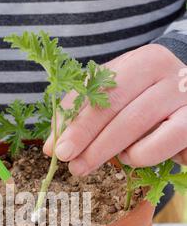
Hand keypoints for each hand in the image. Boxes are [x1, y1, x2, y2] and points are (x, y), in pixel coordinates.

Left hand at [44, 44, 186, 173]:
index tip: (52, 147)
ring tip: (87, 165)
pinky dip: (137, 156)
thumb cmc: (149, 103)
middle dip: (83, 136)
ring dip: (103, 150)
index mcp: (141, 60)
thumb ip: (85, 113)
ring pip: (133, 124)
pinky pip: (156, 145)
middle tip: (66, 161)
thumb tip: (52, 146)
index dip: (71, 118)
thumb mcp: (119, 97)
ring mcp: (181, 96)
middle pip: (113, 103)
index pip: (96, 87)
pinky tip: (131, 156)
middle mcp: (164, 72)